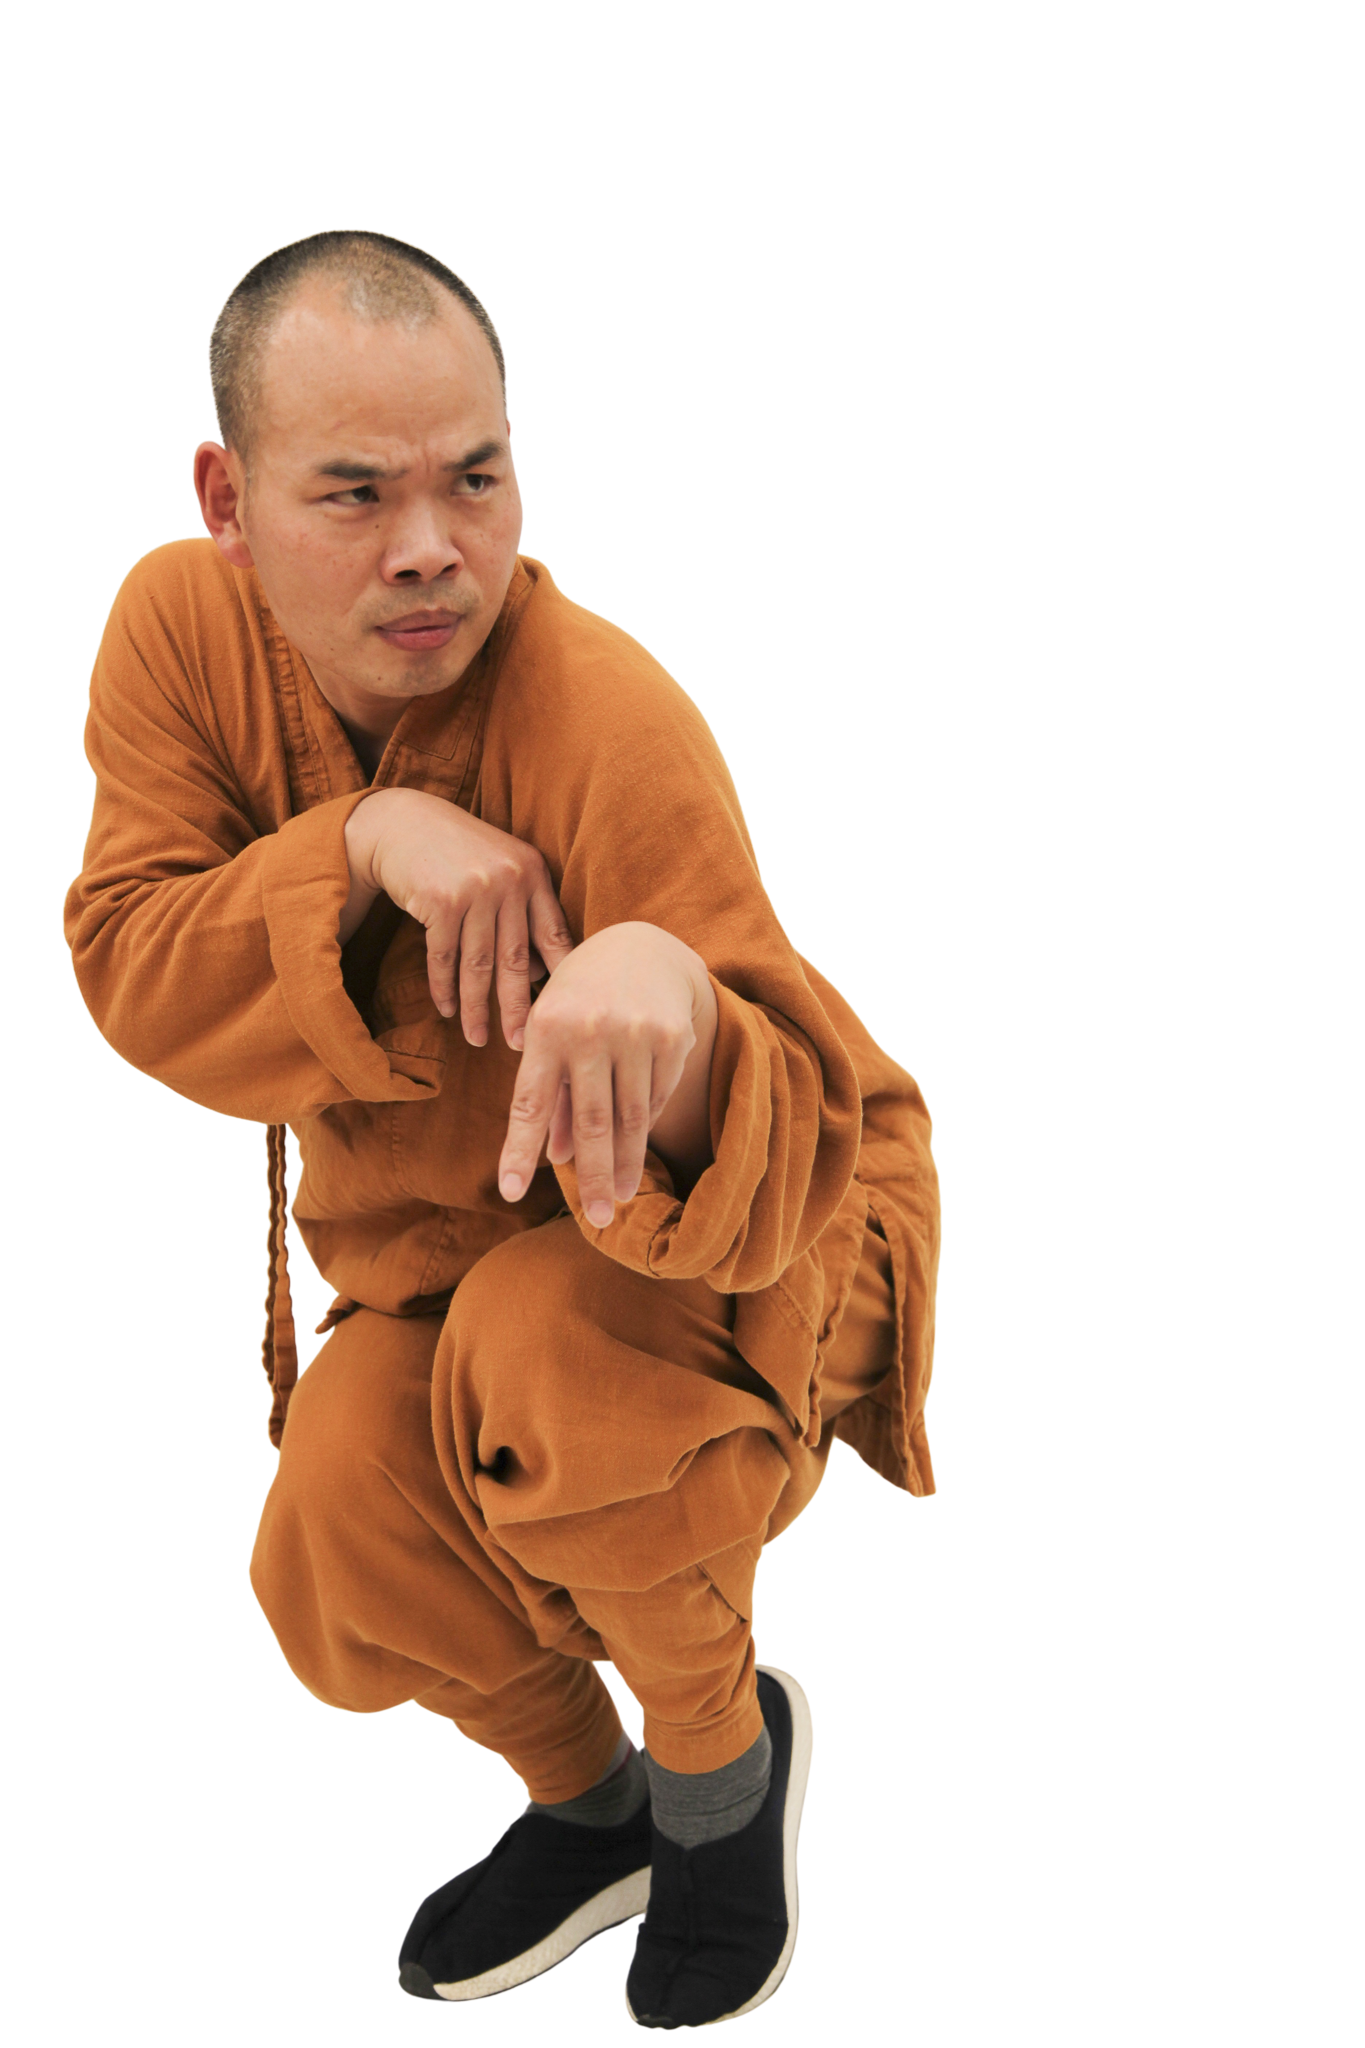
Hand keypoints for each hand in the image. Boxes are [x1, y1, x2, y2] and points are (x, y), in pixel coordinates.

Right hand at [346, 788, 576, 1047]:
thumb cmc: (459, 855)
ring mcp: (475, 890)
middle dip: (519, 1008)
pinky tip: (447, 1010)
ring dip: (476, 1008)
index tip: (562, 1015)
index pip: (556, 935)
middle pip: (517, 959)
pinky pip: (445, 958)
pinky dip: (444, 988)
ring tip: (478, 1039)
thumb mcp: (501, 870)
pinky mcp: (440, 901)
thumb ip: (523, 914)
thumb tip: (538, 975)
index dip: (562, 979)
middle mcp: (510, 879)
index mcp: (534, 873)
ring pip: (478, 965)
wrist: (402, 823)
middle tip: (523, 1045)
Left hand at [497, 923, 700, 1227]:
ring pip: (631, 1117)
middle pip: (592, 1121)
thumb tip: (557, 1157)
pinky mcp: (671, 1038)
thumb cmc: (580, 1000)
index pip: (529, 1102)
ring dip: (627, 1164)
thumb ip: (552, 1093)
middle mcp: (590, 1031)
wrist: (641, 949)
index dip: (519, 1150)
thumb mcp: (552, 1032)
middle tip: (596, 1220)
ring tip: (620, 1198)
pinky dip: (645, 1124)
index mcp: (546, 1030)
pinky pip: (657, 1096)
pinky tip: (638, 1145)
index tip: (510, 1191)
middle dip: (594, 1176)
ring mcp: (635, 1034)